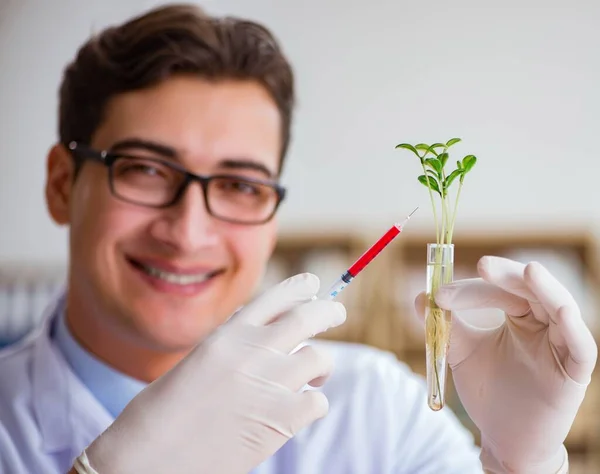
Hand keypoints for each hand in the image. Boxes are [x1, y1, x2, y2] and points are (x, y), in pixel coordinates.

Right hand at [72, 273, 346, 473]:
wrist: (145, 458)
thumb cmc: (161, 416)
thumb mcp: (196, 364)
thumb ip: (233, 349)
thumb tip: (271, 344)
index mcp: (226, 335)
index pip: (274, 297)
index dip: (299, 288)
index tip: (313, 285)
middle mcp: (251, 350)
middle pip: (308, 317)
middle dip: (329, 311)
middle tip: (336, 312)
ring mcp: (269, 382)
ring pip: (319, 357)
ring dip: (322, 365)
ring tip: (318, 376)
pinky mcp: (280, 418)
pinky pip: (317, 402)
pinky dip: (314, 404)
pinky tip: (300, 411)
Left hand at [415, 256, 596, 472]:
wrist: (502, 437)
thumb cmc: (488, 391)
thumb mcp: (461, 352)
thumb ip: (445, 325)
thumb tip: (419, 297)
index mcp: (520, 316)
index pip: (501, 289)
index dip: (472, 288)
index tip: (440, 295)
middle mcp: (544, 325)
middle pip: (531, 289)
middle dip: (508, 276)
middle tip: (482, 265)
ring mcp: (561, 346)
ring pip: (561, 307)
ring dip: (547, 288)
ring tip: (530, 271)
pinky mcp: (575, 372)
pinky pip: (581, 346)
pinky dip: (572, 326)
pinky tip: (561, 310)